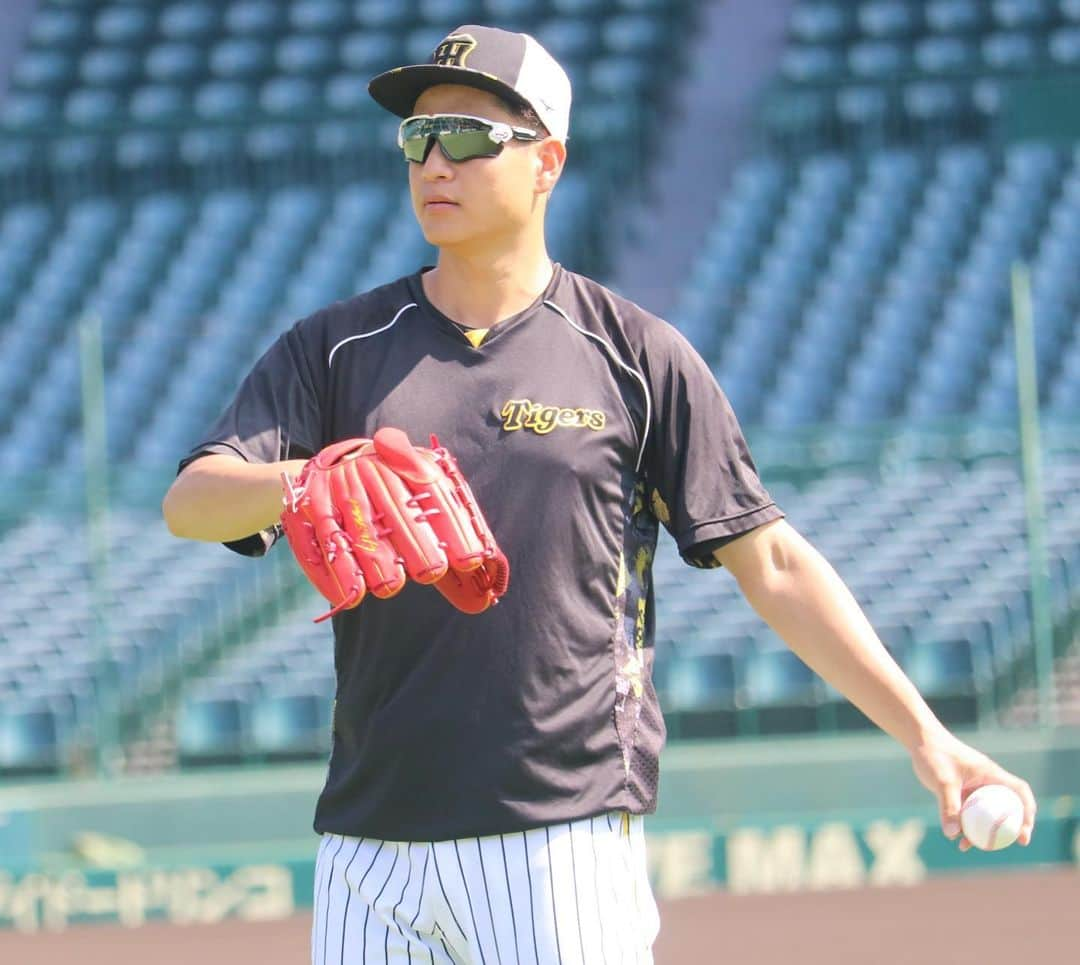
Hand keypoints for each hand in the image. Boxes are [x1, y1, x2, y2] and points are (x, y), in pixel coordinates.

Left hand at [909, 729, 1036, 850]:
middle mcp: (986, 781)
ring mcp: (974, 788)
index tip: (1023, 833)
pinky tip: (953, 838)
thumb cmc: (934, 754)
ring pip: (986, 814)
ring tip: (965, 846)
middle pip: (1007, 807)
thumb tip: (952, 834)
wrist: (919, 741)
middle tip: (1005, 846)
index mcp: (991, 774)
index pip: (1018, 792)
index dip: (1027, 812)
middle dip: (1009, 828)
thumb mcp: (942, 780)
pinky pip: (969, 813)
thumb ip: (948, 805)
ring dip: (981, 831)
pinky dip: (965, 826)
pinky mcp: (961, 793)